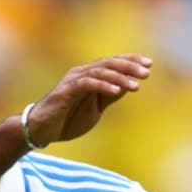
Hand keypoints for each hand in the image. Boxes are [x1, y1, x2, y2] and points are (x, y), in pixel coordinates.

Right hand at [25, 54, 151, 146]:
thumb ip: (109, 96)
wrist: (42, 131)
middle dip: (130, 66)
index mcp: (90, 76)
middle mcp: (82, 73)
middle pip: (109, 63)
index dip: (131, 60)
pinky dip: (103, 85)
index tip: (149, 64)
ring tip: (136, 86)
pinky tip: (117, 90)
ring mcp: (73, 80)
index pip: (113, 62)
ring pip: (100, 71)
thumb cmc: (67, 120)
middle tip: (147, 72)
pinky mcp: (66, 90)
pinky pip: (87, 83)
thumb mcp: (95, 109)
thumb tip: (128, 86)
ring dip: (120, 77)